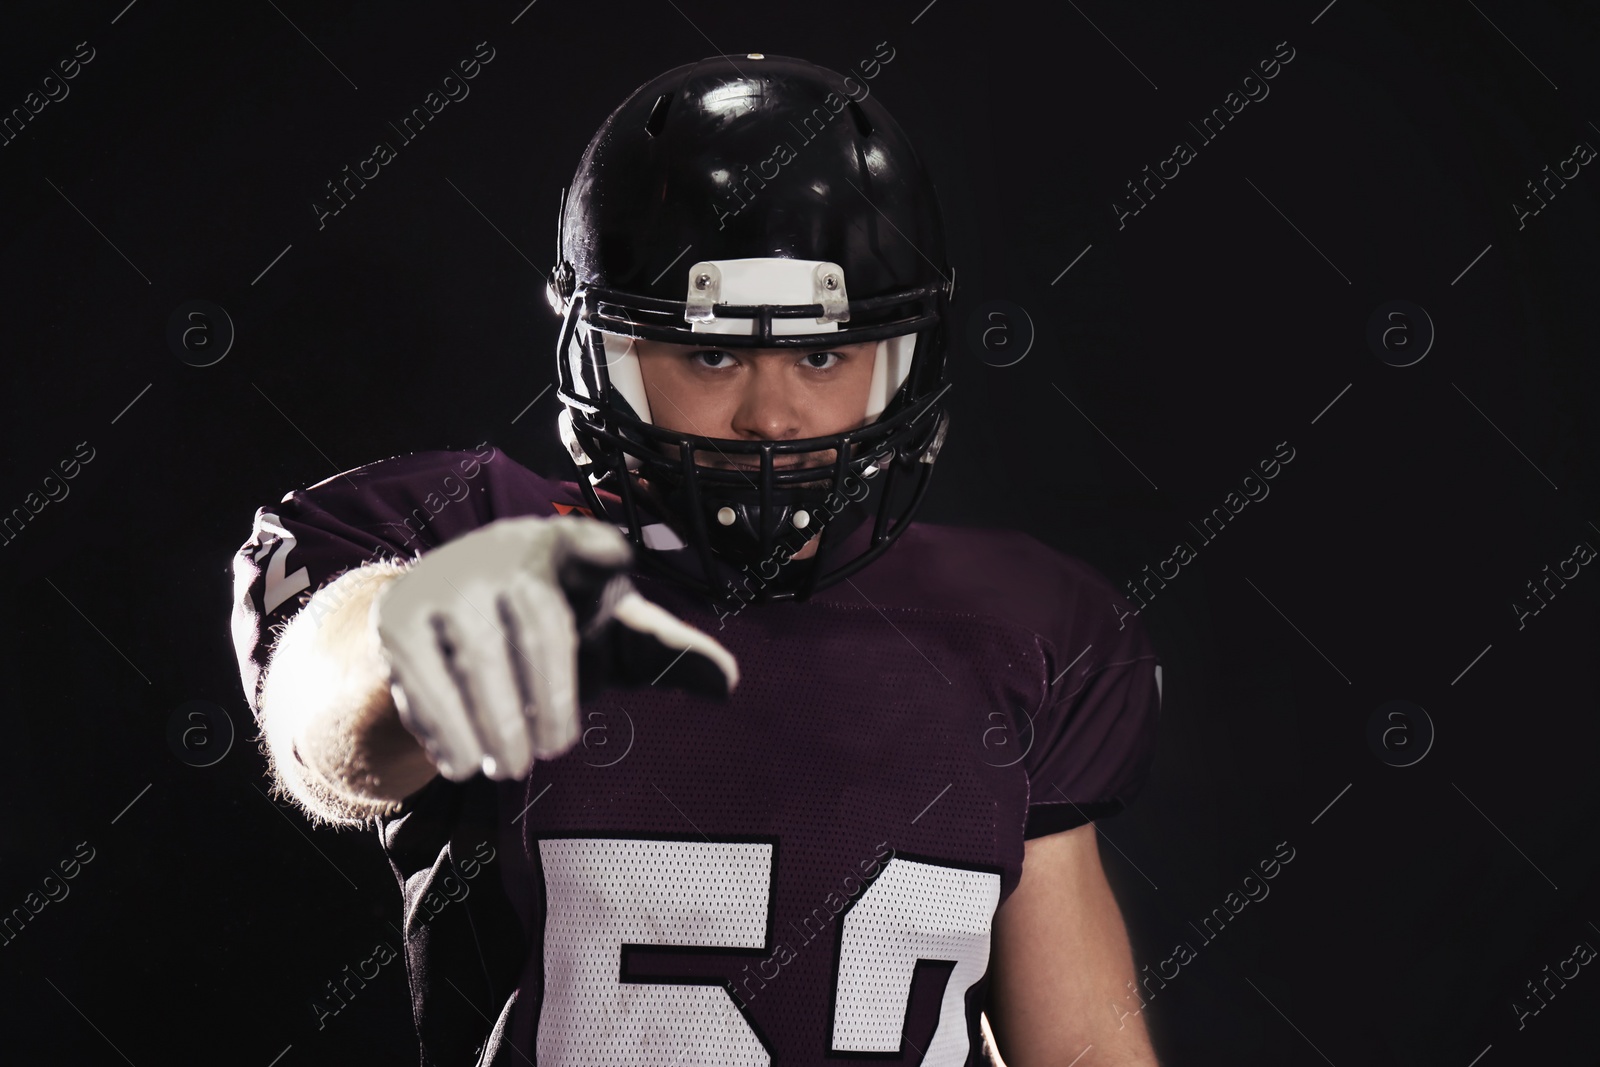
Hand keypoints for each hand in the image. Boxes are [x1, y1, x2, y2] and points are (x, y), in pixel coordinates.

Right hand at [371, 514, 737, 781]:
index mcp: (565, 547)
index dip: (598, 549)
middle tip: (552, 751)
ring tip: (509, 766)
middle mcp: (504, 551)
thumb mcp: (611, 632)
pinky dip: (443, 725)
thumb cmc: (555, 623)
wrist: (449, 615)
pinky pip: (422, 675)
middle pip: (537, 622)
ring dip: (493, 719)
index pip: (587, 544)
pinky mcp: (400, 616)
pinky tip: (461, 763)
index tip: (614, 555)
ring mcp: (448, 580)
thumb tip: (729, 683)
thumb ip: (666, 653)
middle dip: (545, 693)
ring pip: (477, 655)